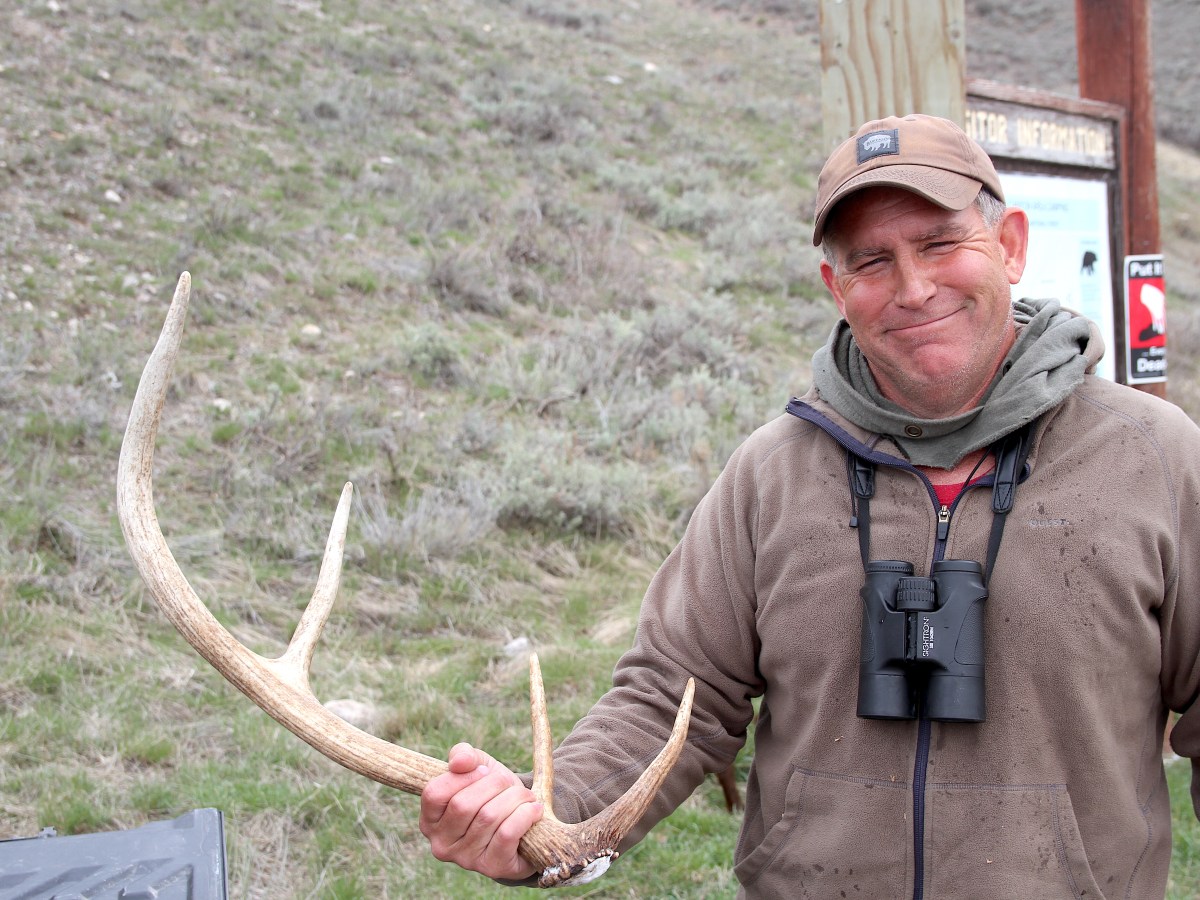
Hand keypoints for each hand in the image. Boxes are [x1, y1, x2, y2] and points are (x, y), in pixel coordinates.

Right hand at [419, 743, 543, 881]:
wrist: (523, 824)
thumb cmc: (492, 793)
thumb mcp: (477, 767)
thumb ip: (463, 756)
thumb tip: (459, 761)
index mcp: (430, 819)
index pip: (434, 793)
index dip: (462, 776)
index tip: (484, 771)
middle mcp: (442, 844)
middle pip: (464, 804)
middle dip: (494, 784)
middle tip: (508, 783)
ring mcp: (466, 860)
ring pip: (489, 816)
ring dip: (514, 797)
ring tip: (524, 796)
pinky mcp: (492, 867)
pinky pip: (507, 834)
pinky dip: (525, 815)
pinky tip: (533, 810)